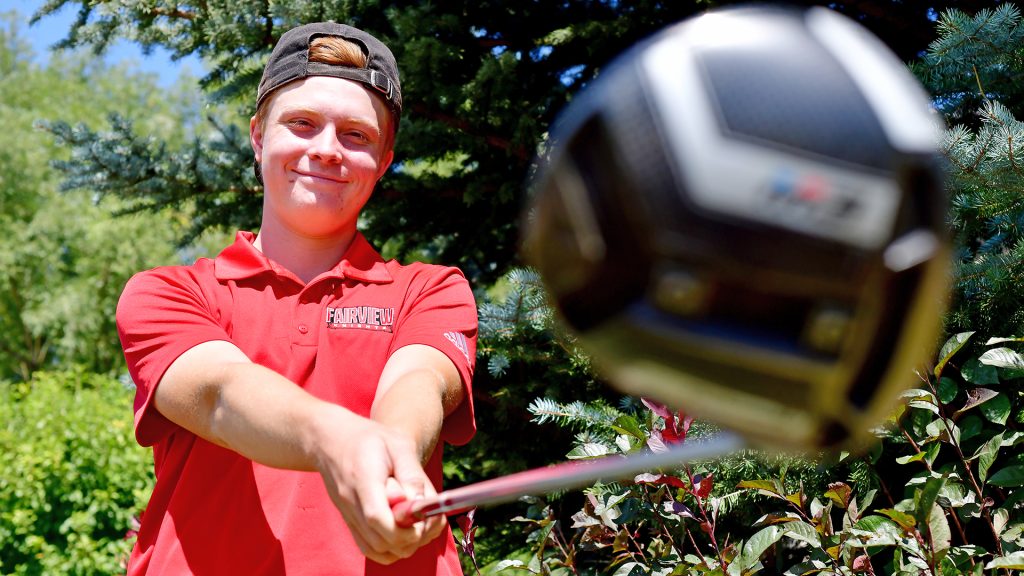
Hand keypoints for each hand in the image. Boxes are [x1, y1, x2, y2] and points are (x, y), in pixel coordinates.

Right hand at [313, 415, 445, 563]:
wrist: (333, 441)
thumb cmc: (370, 439)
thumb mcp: (398, 444)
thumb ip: (411, 475)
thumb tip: (422, 504)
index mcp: (363, 480)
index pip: (378, 517)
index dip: (404, 528)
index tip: (423, 519)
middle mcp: (351, 502)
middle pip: (380, 540)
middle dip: (410, 537)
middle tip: (425, 518)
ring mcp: (348, 515)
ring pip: (377, 550)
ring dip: (402, 545)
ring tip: (416, 523)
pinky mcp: (350, 522)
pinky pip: (370, 549)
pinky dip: (390, 548)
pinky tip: (403, 530)